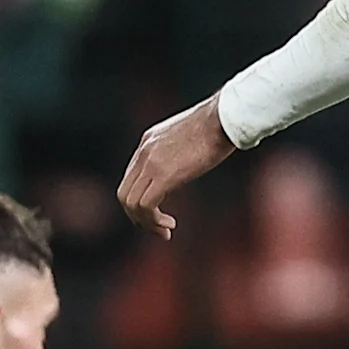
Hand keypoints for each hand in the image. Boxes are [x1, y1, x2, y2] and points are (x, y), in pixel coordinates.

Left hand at [117, 97, 234, 237]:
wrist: (223, 118)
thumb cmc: (217, 124)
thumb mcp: (189, 134)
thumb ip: (179, 149)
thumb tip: (188, 161)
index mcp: (148, 142)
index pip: (131, 178)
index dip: (139, 200)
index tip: (157, 212)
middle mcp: (144, 153)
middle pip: (124, 193)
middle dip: (137, 216)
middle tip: (156, 227)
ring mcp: (151, 163)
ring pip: (131, 203)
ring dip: (146, 223)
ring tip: (165, 230)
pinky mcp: (164, 175)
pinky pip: (146, 205)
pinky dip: (153, 221)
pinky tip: (170, 225)